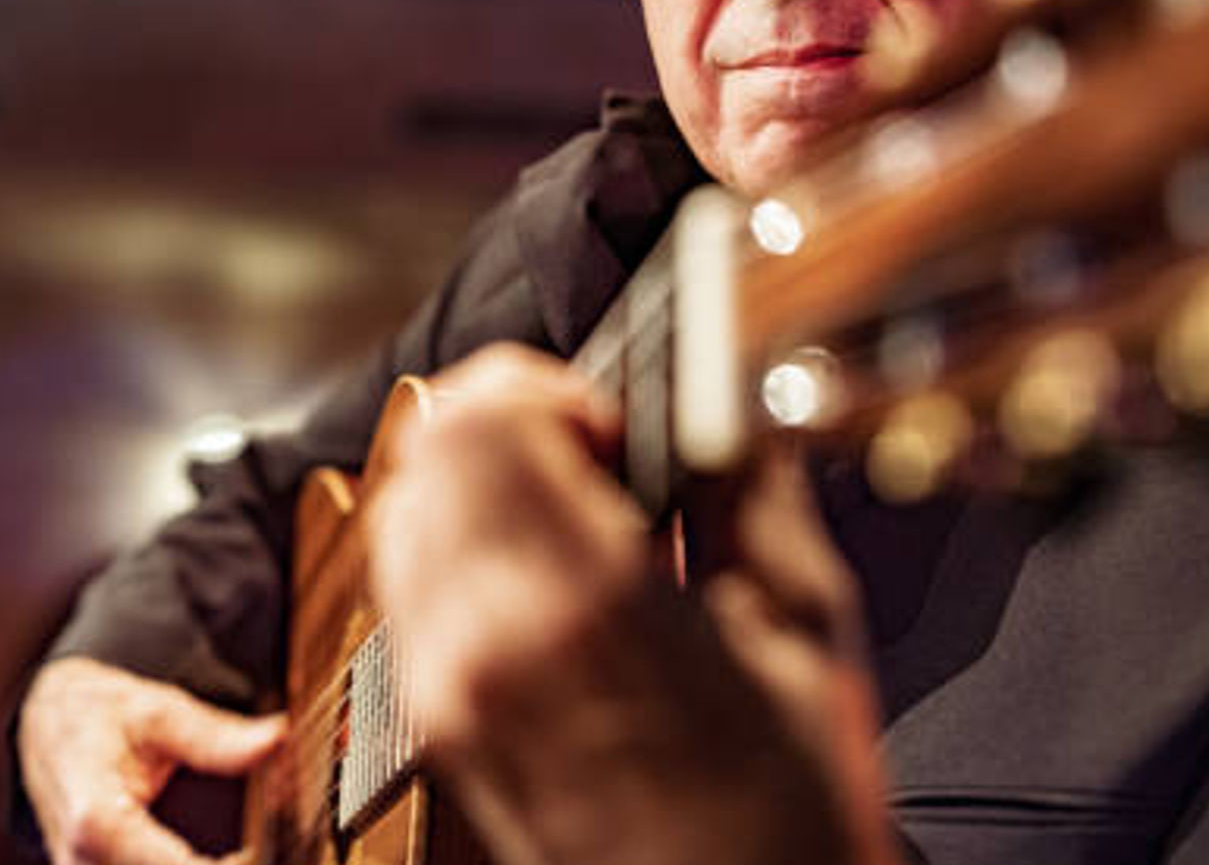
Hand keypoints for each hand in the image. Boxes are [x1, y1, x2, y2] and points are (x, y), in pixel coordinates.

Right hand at [18, 656, 283, 864]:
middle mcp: (81, 864)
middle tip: (257, 848)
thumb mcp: (157, 711)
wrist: (42, 727)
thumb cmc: (96, 716)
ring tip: (239, 849)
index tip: (262, 851)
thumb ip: (216, 737)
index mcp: (97, 820)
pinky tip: (218, 856)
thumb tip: (276, 740)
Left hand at [367, 343, 894, 864]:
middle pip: (425, 458)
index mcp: (579, 610)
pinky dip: (462, 542)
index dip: (540, 387)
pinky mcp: (436, 722)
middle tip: (596, 450)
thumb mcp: (804, 632)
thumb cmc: (782, 821)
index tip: (611, 414)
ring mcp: (444, 691)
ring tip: (577, 509)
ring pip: (404, 515)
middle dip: (507, 422)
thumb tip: (726, 404)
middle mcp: (480, 647)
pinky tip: (550, 568)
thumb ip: (750, 489)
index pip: (476, 426)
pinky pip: (411, 584)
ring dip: (478, 479)